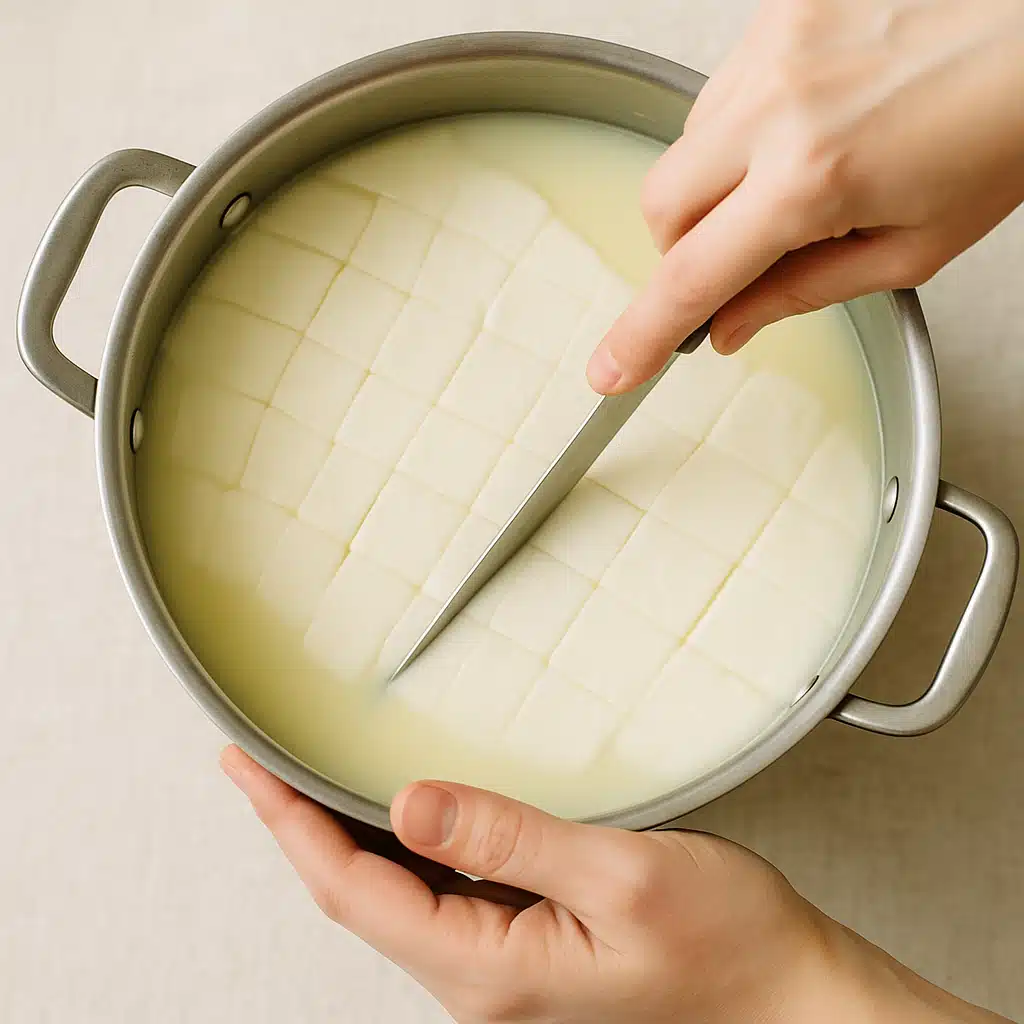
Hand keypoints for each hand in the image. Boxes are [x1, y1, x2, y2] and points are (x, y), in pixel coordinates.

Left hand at [220, 746, 1008, 1022]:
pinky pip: (438, 894)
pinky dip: (401, 847)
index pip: (352, 889)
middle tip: (259, 761)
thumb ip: (507, 838)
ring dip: (345, 835)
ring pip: (394, 896)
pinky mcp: (526, 944)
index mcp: (489, 966)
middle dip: (299, 825)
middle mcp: (482, 975)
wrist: (783, 991)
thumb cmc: (724, 945)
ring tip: (307, 777)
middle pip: (358, 894)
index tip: (246, 768)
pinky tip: (400, 813)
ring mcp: (502, 964)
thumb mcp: (618, 875)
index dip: (289, 824)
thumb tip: (408, 804)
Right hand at [587, 0, 1023, 393]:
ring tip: (800, 172)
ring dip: (717, 184)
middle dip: (685, 249)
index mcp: (815, 177)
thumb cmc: (1010, 123)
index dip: (642, 334)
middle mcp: (780, 103)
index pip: (691, 278)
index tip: (611, 369)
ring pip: (686, 145)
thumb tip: (731, 324)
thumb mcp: (915, 245)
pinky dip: (744, 126)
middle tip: (742, 256)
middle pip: (660, 207)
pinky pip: (721, 90)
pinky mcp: (781, 8)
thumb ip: (804, 290)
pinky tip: (808, 120)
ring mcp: (775, 45)